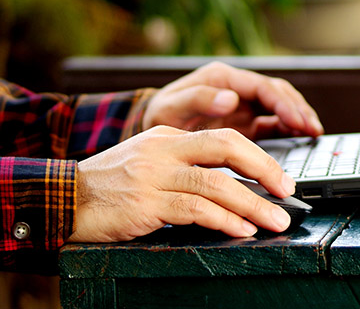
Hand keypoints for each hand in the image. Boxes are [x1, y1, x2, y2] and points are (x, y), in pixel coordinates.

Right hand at [67, 126, 295, 242]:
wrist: (63, 198)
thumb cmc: (113, 185)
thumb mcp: (152, 163)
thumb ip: (190, 167)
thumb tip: (237, 188)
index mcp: (171, 137)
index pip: (226, 138)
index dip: (259, 158)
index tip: (281, 179)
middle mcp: (165, 150)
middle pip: (227, 148)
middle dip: (264, 169)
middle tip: (287, 192)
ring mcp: (154, 175)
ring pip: (215, 183)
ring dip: (251, 204)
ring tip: (274, 221)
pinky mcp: (144, 203)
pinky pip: (193, 210)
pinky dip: (223, 220)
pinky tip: (240, 230)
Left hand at [142, 61, 323, 139]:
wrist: (151, 126)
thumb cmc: (160, 114)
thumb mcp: (171, 107)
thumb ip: (198, 99)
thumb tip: (230, 98)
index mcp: (223, 78)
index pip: (262, 87)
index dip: (283, 103)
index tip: (297, 120)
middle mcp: (238, 88)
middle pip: (278, 93)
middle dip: (298, 110)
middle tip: (313, 129)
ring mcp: (245, 104)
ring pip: (281, 105)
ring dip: (299, 117)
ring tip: (315, 133)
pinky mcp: (247, 122)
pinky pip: (275, 123)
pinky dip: (291, 129)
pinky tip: (303, 138)